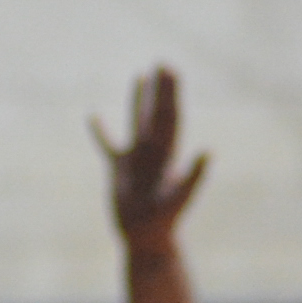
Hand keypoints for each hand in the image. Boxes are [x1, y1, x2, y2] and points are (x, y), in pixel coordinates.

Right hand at [91, 65, 208, 258]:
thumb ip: (193, 176)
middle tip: (163, 62)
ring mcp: (136, 159)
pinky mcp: (119, 170)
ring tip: (140, 75)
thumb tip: (209, 152)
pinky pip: (108, 145)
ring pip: (136, 122)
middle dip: (160, 89)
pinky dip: (101, 131)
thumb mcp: (179, 199)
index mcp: (167, 155)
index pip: (169, 117)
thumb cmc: (163, 223)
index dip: (170, 93)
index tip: (170, 70)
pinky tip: (92, 116)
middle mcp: (153, 152)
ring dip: (138, 99)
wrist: (147, 239)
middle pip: (157, 113)